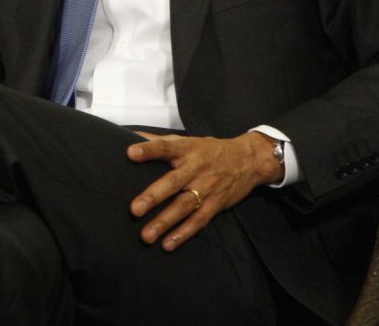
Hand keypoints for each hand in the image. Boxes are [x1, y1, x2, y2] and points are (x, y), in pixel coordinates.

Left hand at [126, 131, 282, 251]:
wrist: (249, 160)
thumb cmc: (210, 150)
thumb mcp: (187, 140)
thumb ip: (158, 140)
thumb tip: (129, 134)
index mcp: (186, 150)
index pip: (165, 147)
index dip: (148, 150)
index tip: (130, 153)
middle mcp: (196, 169)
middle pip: (173, 182)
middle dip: (153, 196)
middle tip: (135, 209)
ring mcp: (207, 188)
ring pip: (184, 206)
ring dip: (165, 222)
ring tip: (147, 235)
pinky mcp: (216, 204)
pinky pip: (199, 221)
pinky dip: (183, 234)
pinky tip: (168, 244)